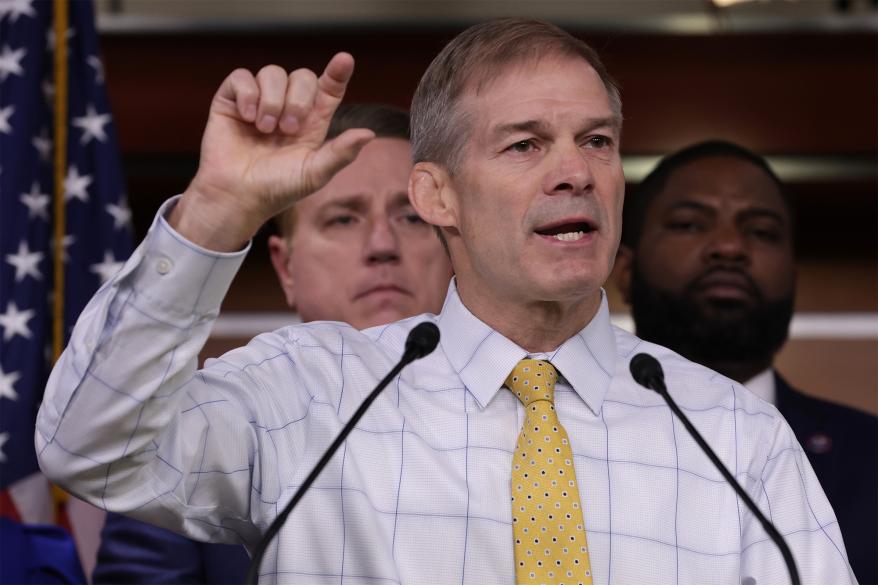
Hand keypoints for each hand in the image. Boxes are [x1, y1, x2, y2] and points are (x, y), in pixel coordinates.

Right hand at [170, 53, 374, 250]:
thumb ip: (341, 153)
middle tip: (288, 129)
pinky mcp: (231, 101)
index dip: (337, 73)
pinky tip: (247, 117)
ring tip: (265, 130)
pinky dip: (247, 94)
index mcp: (311, 122)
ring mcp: (259, 102)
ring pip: (273, 73)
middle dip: (298, 99)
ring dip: (272, 101)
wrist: (238, 196)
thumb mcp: (315, 173)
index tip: (345, 60)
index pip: (329, 89)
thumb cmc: (277, 189)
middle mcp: (287, 107)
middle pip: (303, 76)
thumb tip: (369, 133)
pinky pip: (242, 77)